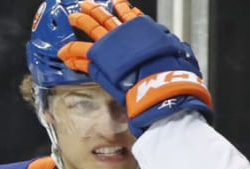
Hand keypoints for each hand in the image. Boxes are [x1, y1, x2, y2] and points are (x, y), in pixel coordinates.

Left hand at [58, 0, 212, 135]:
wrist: (160, 81)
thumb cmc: (174, 72)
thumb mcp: (182, 57)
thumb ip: (179, 54)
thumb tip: (186, 56)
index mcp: (145, 31)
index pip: (132, 17)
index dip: (125, 10)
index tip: (120, 4)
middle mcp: (126, 33)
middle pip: (107, 18)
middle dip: (97, 11)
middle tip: (87, 5)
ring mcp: (111, 44)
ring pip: (92, 28)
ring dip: (81, 22)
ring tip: (73, 18)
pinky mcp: (99, 58)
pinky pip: (81, 52)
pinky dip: (71, 53)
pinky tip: (63, 53)